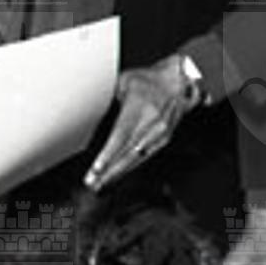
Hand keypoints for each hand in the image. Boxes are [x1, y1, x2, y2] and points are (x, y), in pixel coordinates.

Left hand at [84, 56, 198, 190]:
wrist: (178, 81)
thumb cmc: (149, 80)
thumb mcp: (124, 81)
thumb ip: (108, 97)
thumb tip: (86, 109)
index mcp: (140, 107)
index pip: (121, 136)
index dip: (108, 155)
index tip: (96, 168)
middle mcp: (152, 123)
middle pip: (127, 153)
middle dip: (109, 171)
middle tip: (92, 183)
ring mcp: (160, 133)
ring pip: (136, 159)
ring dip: (118, 173)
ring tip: (101, 184)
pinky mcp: (164, 140)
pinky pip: (145, 158)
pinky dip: (130, 168)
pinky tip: (118, 175)